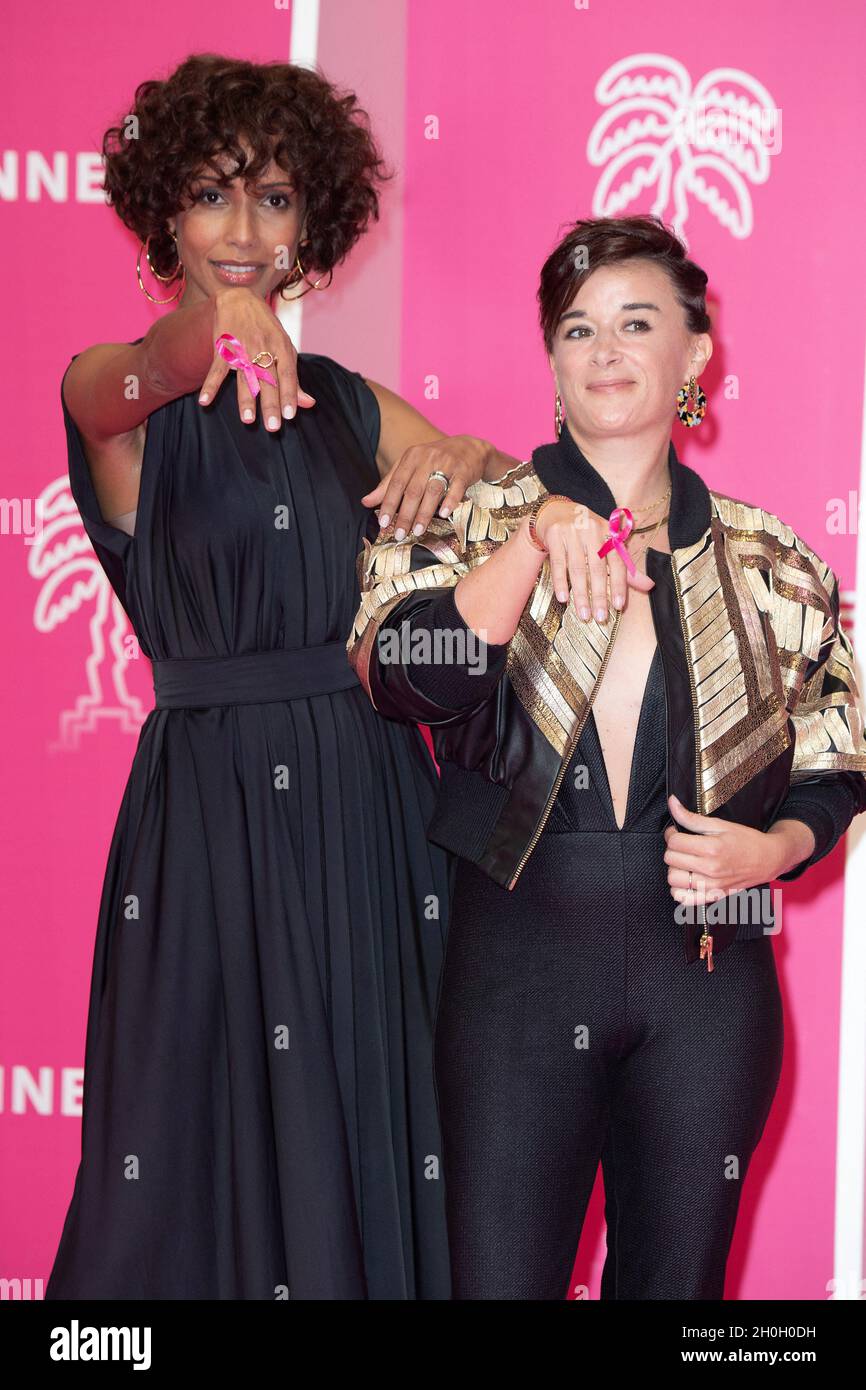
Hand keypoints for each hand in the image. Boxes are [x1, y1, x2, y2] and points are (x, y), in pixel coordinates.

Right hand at [197, 287, 316, 429]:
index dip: (289, 395)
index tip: (289, 416)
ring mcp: (242, 348)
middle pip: (268, 380)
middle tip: (273, 427)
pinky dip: (210, 385)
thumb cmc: (267, 329)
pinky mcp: (223, 347)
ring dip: (245, 399)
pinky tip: (205, 400)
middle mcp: (263, 347)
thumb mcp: (285, 348)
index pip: (287, 375)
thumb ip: (293, 379)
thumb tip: (308, 404)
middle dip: (270, 404)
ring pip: (245, 377)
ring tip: (247, 420)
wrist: (240, 297)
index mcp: (281, 347)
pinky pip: (216, 369)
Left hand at [362, 435, 490, 539]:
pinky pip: (456, 487)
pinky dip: (450, 501)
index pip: (396, 483)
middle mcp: (427, 458)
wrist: (469, 448)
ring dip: (424, 513)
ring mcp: (447, 464)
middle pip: (413, 490)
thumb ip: (389, 484)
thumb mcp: (410, 467)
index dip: (389, 503)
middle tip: (400, 534)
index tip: (383, 523)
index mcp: (411, 457)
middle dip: (405, 514)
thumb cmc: (435, 461)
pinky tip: (444, 514)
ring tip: (418, 531)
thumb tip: (365, 502)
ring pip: (432, 491)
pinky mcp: (463, 471)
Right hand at [534, 499, 654, 619]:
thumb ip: (626, 568)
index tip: (619, 606)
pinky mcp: (555, 536)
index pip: (618, 562)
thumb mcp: (607, 545)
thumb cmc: (586, 534)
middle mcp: (593, 530)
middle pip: (597, 568)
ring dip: (581, 594)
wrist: (556, 512)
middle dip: (599, 595)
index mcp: (610, 532)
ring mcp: (572, 533)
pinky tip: (563, 598)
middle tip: (600, 617)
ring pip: (578, 568)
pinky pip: (559, 564)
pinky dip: (561, 582)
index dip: (620, 584)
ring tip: (584, 614)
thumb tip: (650, 586)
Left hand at [663, 793, 816, 903]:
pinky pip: (683, 899)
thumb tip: (672, 803)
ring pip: (673, 879)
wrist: (768, 859)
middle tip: (683, 845)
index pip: (674, 842)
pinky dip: (679, 890)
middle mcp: (710, 869)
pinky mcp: (713, 896)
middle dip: (673, 849)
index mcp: (711, 848)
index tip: (678, 832)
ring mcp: (711, 886)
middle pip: (671, 859)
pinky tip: (687, 879)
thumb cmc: (746, 840)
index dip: (672, 834)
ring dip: (675, 868)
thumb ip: (692, 817)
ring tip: (685, 861)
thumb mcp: (720, 824)